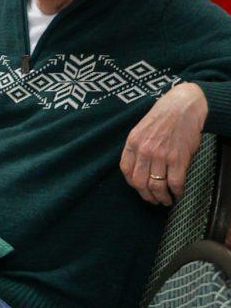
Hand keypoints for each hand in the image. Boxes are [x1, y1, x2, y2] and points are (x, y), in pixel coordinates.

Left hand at [120, 82, 207, 205]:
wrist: (182, 107)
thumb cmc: (162, 118)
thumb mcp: (140, 130)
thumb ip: (137, 148)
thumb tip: (138, 169)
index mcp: (132, 143)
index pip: (126, 170)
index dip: (132, 184)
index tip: (140, 189)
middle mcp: (144, 150)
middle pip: (140, 182)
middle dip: (147, 196)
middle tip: (154, 200)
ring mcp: (161, 155)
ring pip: (157, 186)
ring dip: (162, 198)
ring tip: (166, 200)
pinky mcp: (178, 158)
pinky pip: (175, 182)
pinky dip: (177, 192)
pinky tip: (178, 193)